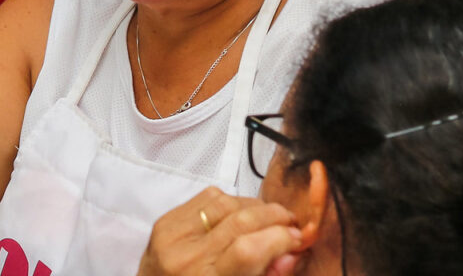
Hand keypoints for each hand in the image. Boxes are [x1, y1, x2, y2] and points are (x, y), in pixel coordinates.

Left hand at [138, 187, 301, 275]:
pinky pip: (207, 196)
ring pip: (226, 202)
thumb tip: (294, 248)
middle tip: (291, 224)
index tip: (297, 239)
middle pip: (240, 221)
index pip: (248, 249)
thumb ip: (268, 275)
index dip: (279, 238)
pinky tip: (241, 213)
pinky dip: (231, 201)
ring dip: (256, 206)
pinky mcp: (165, 220)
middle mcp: (185, 255)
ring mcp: (172, 234)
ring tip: (270, 218)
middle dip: (274, 217)